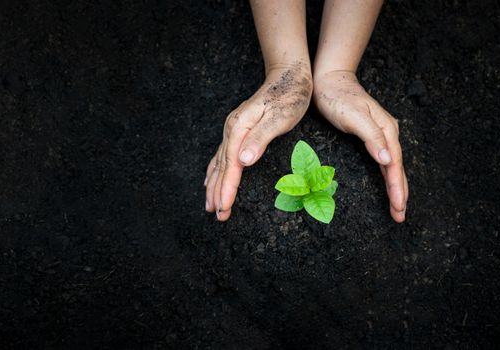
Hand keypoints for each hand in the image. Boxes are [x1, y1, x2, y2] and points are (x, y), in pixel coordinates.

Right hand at [205, 64, 312, 220]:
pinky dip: (215, 170)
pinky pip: (222, 155)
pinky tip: (210, 178)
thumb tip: (243, 161)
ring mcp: (234, 129)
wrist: (288, 75)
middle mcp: (233, 129)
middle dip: (217, 192)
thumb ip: (260, 138)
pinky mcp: (239, 130)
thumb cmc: (289, 96)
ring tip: (210, 205)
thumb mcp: (279, 117)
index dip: (227, 188)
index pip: (231, 165)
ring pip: (219, 162)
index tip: (223, 207)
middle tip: (217, 215)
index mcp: (240, 128)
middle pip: (221, 166)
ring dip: (214, 185)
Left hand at [313, 71, 407, 221]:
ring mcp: (380, 134)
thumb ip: (371, 137)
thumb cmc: (338, 97)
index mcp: (386, 129)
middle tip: (400, 216)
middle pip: (396, 168)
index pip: (394, 164)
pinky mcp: (370, 136)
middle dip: (399, 193)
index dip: (397, 186)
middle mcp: (387, 133)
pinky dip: (387, 176)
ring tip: (397, 207)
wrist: (328, 81)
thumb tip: (388, 159)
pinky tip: (388, 184)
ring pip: (391, 166)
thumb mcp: (354, 116)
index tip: (399, 206)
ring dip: (395, 187)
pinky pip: (383, 161)